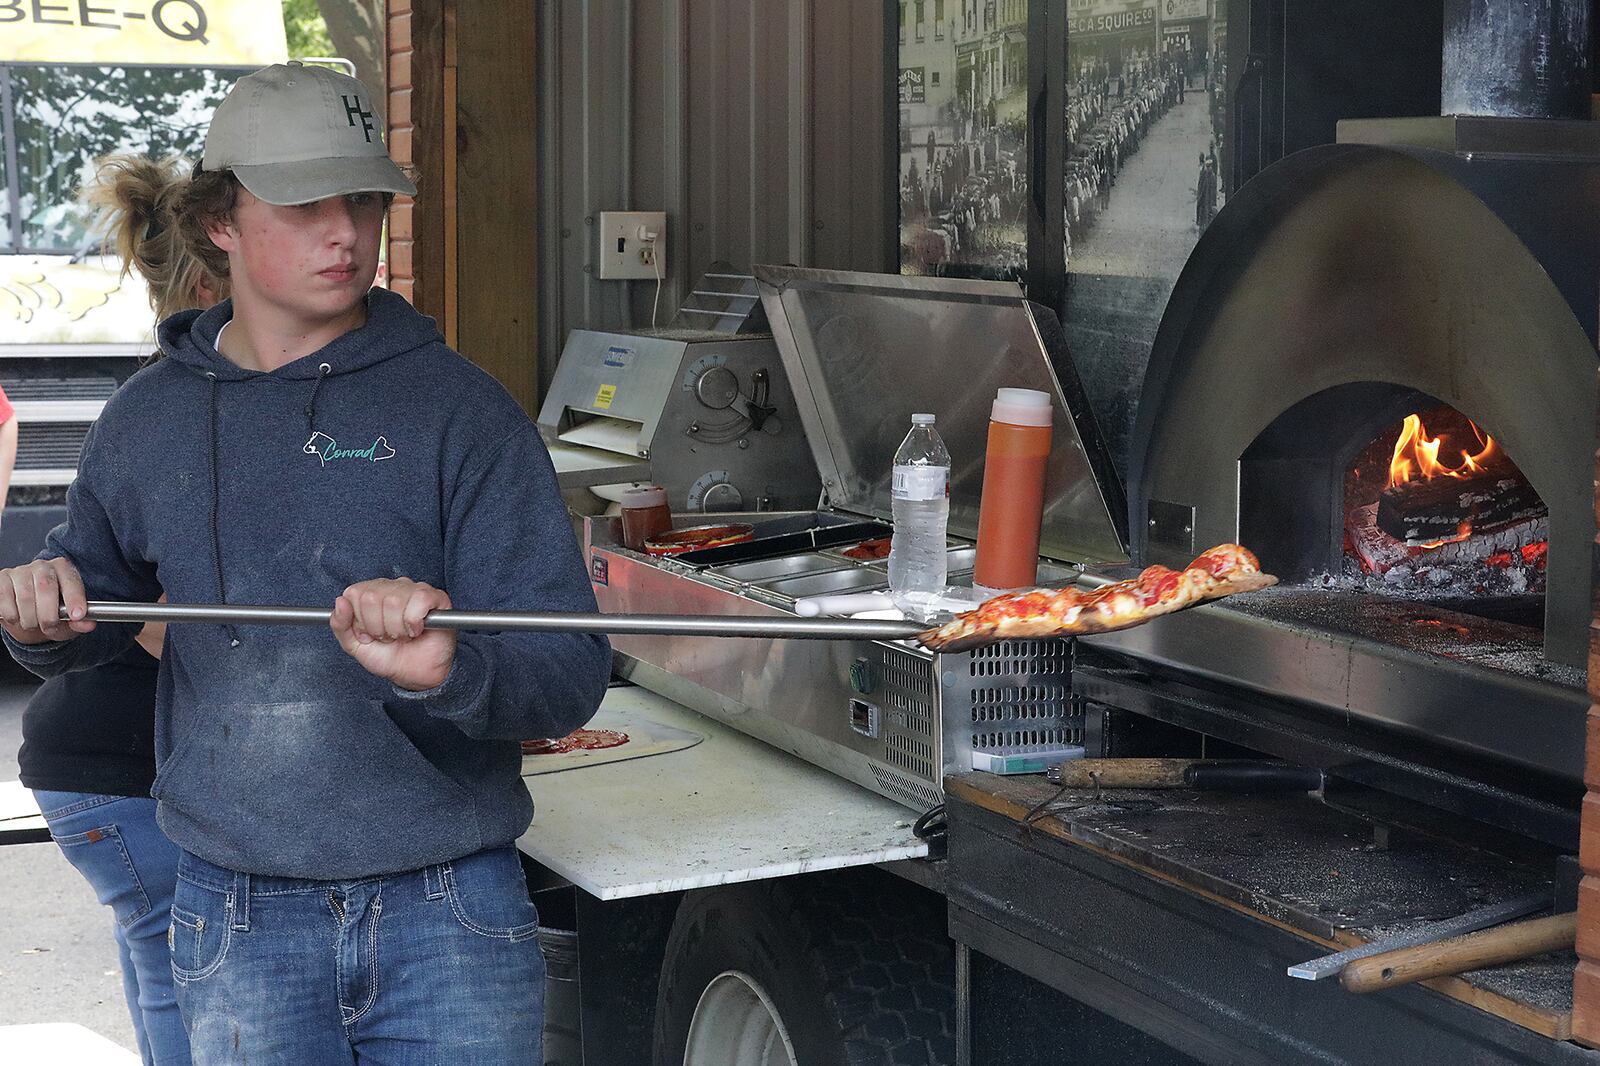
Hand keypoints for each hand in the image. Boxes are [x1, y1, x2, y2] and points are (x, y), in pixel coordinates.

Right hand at [0, 557, 94, 644]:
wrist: (29, 614)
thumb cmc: (53, 612)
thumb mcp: (70, 619)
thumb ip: (80, 622)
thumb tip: (88, 624)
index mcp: (64, 569)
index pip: (71, 581)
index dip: (74, 598)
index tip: (77, 615)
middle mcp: (42, 566)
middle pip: (45, 587)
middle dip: (48, 615)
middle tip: (49, 628)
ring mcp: (19, 571)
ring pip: (24, 597)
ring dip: (29, 619)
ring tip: (33, 624)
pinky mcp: (1, 579)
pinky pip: (3, 599)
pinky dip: (11, 615)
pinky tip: (17, 616)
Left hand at [330, 579, 455, 690]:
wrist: (415, 674)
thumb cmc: (388, 657)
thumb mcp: (354, 645)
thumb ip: (340, 625)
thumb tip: (340, 601)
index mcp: (372, 593)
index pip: (355, 594)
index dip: (361, 620)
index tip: (370, 633)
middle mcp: (392, 587)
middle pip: (372, 598)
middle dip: (378, 627)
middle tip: (388, 636)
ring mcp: (414, 590)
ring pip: (394, 601)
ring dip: (397, 628)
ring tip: (402, 635)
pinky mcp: (436, 597)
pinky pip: (418, 601)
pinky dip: (414, 622)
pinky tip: (417, 630)